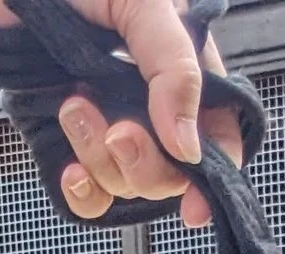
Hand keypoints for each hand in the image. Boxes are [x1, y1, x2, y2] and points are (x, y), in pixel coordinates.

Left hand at [0, 0, 244, 229]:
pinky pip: (89, 196)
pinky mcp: (66, 140)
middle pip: (172, 170)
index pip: (218, 130)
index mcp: (178, 64)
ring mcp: (107, 122)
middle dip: (145, 164)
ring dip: (100, 159)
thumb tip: (190, 147)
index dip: (216, 172)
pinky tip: (69, 169)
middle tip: (118, 132)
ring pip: (127, 183)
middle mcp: (147, 100)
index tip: (194, 202)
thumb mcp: (140, 3)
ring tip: (72, 106)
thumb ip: (174, 68)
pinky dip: (82, 192)